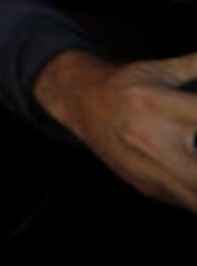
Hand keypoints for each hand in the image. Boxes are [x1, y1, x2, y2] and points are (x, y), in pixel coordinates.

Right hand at [35, 48, 196, 211]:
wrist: (79, 103)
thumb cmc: (124, 84)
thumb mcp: (159, 70)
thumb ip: (194, 65)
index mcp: (156, 104)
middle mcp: (151, 139)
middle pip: (195, 173)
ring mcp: (147, 168)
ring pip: (191, 194)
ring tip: (193, 166)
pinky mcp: (146, 186)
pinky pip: (184, 200)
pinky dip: (193, 192)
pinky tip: (190, 176)